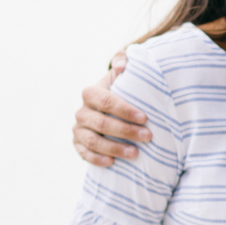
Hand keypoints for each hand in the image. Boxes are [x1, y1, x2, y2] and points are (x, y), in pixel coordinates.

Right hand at [72, 52, 150, 166]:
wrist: (108, 108)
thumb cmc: (121, 90)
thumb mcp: (121, 75)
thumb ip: (122, 61)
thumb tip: (122, 64)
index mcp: (90, 93)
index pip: (106, 101)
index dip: (125, 110)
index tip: (145, 118)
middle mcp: (81, 112)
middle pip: (101, 123)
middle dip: (126, 131)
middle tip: (148, 137)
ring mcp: (78, 129)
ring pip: (93, 141)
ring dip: (115, 148)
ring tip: (135, 154)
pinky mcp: (78, 144)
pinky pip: (84, 154)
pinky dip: (97, 159)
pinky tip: (112, 162)